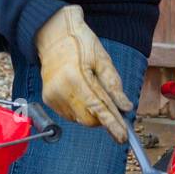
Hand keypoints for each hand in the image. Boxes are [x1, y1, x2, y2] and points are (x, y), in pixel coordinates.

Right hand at [34, 5, 131, 142]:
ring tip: (92, 91)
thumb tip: (126, 108)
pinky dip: (81, 109)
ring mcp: (52, 96)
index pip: (98, 108)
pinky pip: (70, 115)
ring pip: (79, 119)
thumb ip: (114, 85)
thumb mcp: (103, 60)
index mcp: (76, 77)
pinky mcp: (48, 100)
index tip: (123, 137)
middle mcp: (61, 89)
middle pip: (88, 120)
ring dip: (92, 114)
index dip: (112, 124)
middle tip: (114, 112)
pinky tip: (81, 93)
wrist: (54, 36)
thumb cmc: (82, 45)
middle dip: (103, 120)